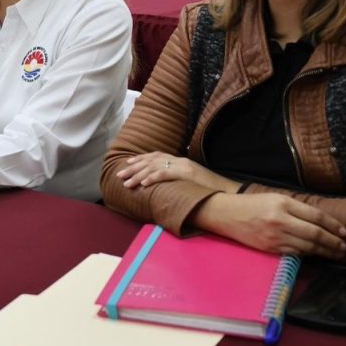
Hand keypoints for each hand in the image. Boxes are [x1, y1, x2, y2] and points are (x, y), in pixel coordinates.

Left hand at [117, 153, 239, 192]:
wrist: (226, 189)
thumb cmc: (208, 189)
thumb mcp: (190, 180)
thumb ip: (177, 178)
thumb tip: (163, 184)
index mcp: (179, 161)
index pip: (156, 156)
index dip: (141, 159)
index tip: (128, 163)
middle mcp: (179, 160)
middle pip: (151, 161)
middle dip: (134, 168)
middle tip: (120, 175)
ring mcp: (183, 166)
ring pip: (155, 168)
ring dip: (138, 175)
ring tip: (126, 183)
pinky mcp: (186, 173)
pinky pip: (166, 174)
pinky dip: (153, 178)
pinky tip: (143, 184)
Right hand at [194, 192, 345, 257]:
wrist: (226, 214)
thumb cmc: (252, 204)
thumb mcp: (275, 198)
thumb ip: (296, 208)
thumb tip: (321, 221)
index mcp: (283, 203)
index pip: (316, 216)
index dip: (333, 225)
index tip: (344, 232)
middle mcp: (280, 220)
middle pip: (315, 234)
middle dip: (333, 242)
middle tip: (344, 247)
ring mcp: (275, 236)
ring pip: (307, 247)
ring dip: (325, 251)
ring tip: (336, 253)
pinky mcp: (270, 248)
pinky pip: (295, 253)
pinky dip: (308, 255)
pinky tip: (316, 255)